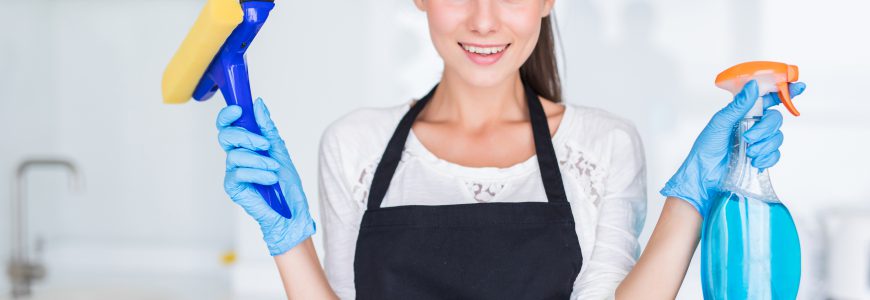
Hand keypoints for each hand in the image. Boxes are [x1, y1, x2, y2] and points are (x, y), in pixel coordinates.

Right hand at [217, 98, 315, 254]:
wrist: (292, 210)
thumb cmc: (286, 183)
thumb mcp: (279, 150)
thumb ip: (267, 128)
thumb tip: (258, 104)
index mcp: (246, 146)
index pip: (229, 125)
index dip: (228, 115)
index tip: (239, 109)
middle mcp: (237, 157)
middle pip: (226, 136)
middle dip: (245, 136)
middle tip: (264, 144)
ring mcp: (233, 172)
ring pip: (235, 155)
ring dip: (259, 160)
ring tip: (274, 168)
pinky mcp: (233, 187)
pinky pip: (239, 173)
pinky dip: (258, 174)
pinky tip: (270, 179)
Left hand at [660, 80, 806, 217]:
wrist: (705, 175)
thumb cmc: (706, 148)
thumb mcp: (720, 123)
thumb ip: (738, 105)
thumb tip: (753, 84)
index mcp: (743, 113)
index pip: (767, 98)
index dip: (784, 91)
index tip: (798, 86)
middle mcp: (752, 125)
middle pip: (775, 119)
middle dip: (765, 129)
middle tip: (748, 138)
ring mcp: (758, 141)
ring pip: (777, 137)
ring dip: (764, 145)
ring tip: (748, 152)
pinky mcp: (761, 157)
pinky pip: (775, 154)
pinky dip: (767, 158)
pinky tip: (755, 162)